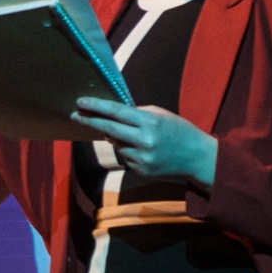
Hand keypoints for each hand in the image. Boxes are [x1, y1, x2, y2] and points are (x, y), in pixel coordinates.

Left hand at [70, 96, 217, 187]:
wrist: (197, 158)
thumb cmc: (178, 130)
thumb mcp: (160, 115)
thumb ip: (136, 114)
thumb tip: (110, 114)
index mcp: (150, 123)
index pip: (117, 112)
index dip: (97, 106)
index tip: (80, 101)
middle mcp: (144, 142)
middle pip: (108, 130)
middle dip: (90, 121)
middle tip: (74, 115)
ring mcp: (141, 159)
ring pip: (116, 145)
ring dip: (117, 138)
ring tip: (137, 136)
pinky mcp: (140, 171)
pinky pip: (125, 157)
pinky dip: (128, 150)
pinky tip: (144, 149)